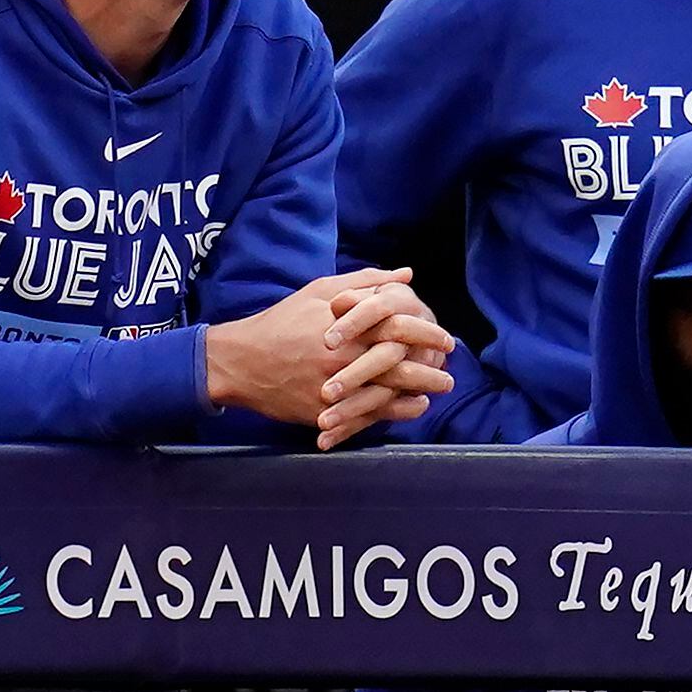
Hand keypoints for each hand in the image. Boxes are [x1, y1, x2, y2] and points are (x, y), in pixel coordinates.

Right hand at [205, 268, 458, 448]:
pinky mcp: (325, 411)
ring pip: (387, 395)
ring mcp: (334, 388)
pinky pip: (366, 416)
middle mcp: (343, 358)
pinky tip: (411, 408)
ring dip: (419, 394)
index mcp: (346, 327)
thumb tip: (405, 275)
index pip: (398, 329)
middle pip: (399, 366)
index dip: (427, 335)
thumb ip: (364, 282)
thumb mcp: (319, 290)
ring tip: (438, 392)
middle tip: (450, 371)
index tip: (446, 339)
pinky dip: (393, 414)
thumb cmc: (282, 321)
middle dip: (430, 370)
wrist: (241, 362)